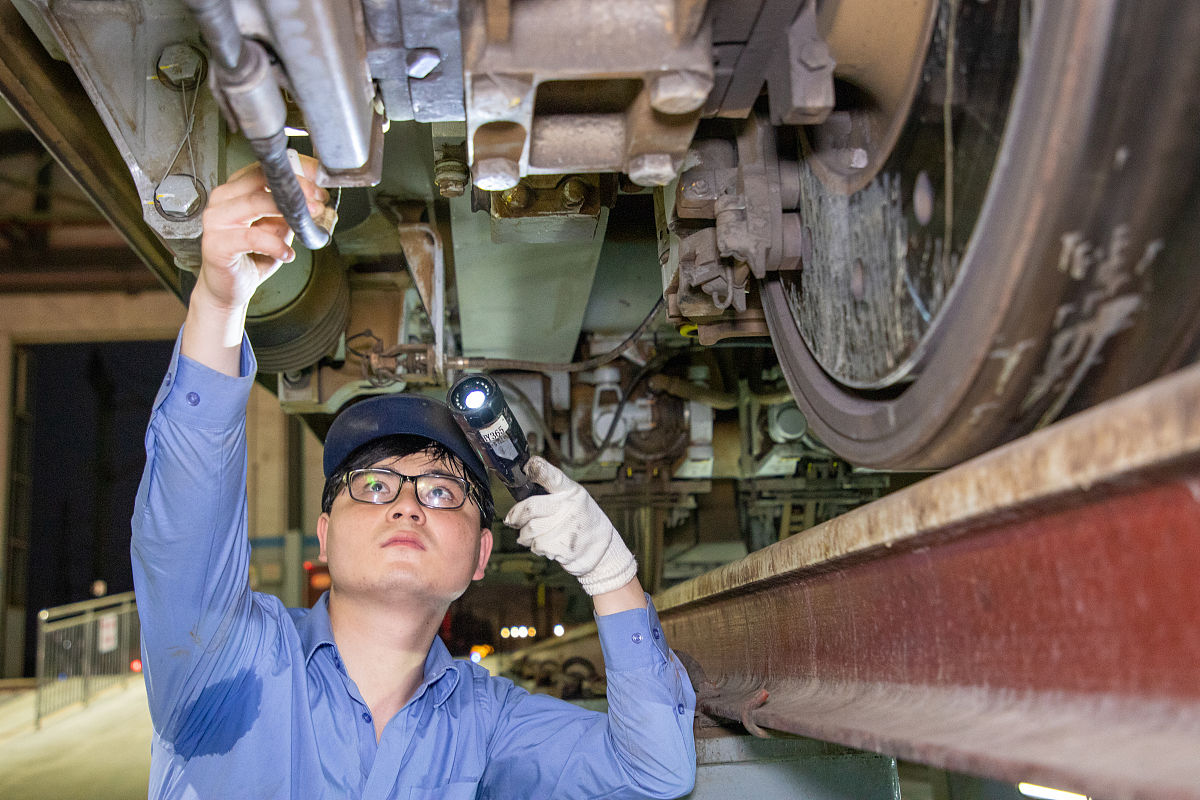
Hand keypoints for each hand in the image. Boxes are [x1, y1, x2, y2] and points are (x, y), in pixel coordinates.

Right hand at [195, 156, 328, 311]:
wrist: (230, 288)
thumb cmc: (252, 255)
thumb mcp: (278, 227)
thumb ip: (290, 210)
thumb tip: (316, 195)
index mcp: (235, 189)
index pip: (264, 168)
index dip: (294, 172)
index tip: (318, 182)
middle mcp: (222, 199)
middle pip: (261, 180)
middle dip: (295, 190)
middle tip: (318, 203)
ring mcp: (216, 220)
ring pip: (256, 202)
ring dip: (288, 213)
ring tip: (306, 224)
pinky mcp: (216, 243)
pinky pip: (253, 237)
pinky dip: (276, 245)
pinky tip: (288, 254)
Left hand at [504, 457, 636, 595]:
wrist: (602, 548)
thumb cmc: (580, 519)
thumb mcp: (572, 498)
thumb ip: (549, 493)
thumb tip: (519, 490)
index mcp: (570, 490)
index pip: (551, 475)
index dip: (537, 469)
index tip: (527, 467)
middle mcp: (569, 505)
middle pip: (530, 507)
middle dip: (516, 516)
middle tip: (512, 520)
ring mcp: (567, 527)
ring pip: (529, 530)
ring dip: (525, 535)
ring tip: (535, 535)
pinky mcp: (564, 546)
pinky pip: (536, 546)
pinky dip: (536, 547)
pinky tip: (547, 545)